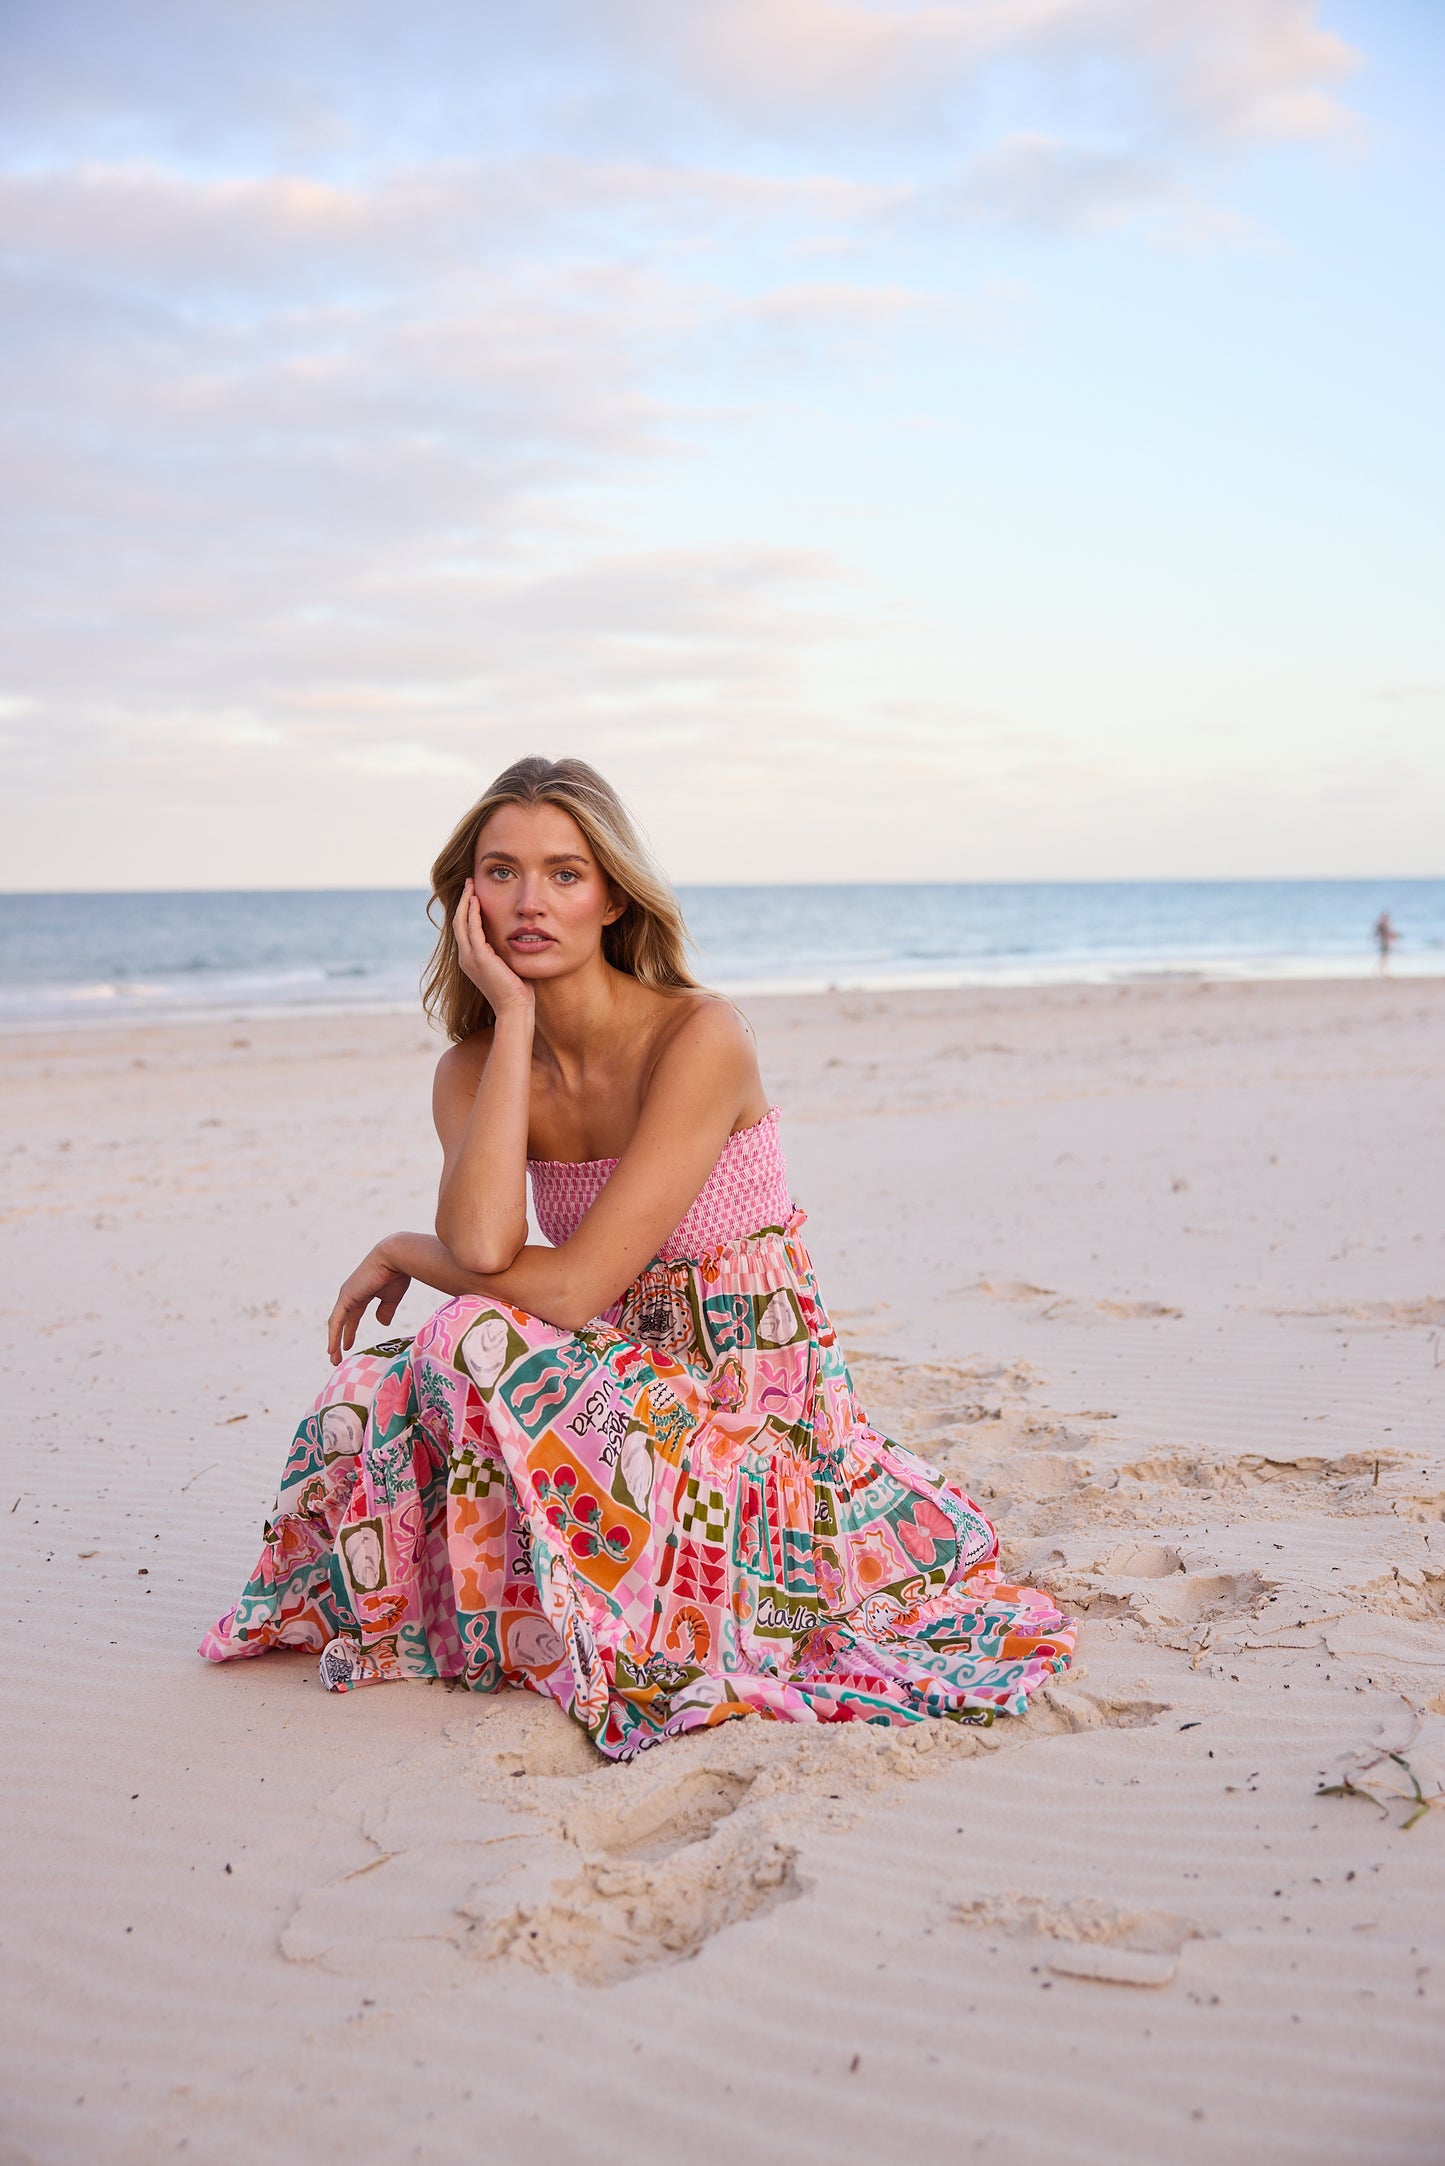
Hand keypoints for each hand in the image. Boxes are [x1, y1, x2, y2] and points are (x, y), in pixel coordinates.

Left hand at [327, 1242, 411, 1365]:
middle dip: (341, 1339)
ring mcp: (347, 1295)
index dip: (350, 1331)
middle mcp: (351, 1294)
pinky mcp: (346, 1298)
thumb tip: (381, 1323)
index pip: (353, 1315)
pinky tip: (333, 1349)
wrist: (396, 1257)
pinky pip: (337, 1321)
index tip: (348, 1345)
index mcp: (363, 1293)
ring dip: (334, 1341)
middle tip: (338, 1357)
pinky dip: (334, 1336)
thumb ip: (386, 1310)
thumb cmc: (398, 1273)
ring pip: (337, 1323)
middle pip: (343, 1321)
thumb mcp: (392, 1297)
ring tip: (334, 1358)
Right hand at [453, 879, 534, 1019]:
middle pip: (458, 922)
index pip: (464, 929)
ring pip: (461, 922)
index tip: (473, 893)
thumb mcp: (509, 964)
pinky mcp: (479, 957)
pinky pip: (472, 929)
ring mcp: (470, 958)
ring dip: (465, 902)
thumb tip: (516, 936)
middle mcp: (466, 958)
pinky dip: (472, 913)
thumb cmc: (518, 990)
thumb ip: (506, 950)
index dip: (466, 910)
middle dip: (463, 901)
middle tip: (468, 883)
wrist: (516, 1009)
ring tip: (470, 885)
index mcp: (471, 960)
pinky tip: (476, 900)